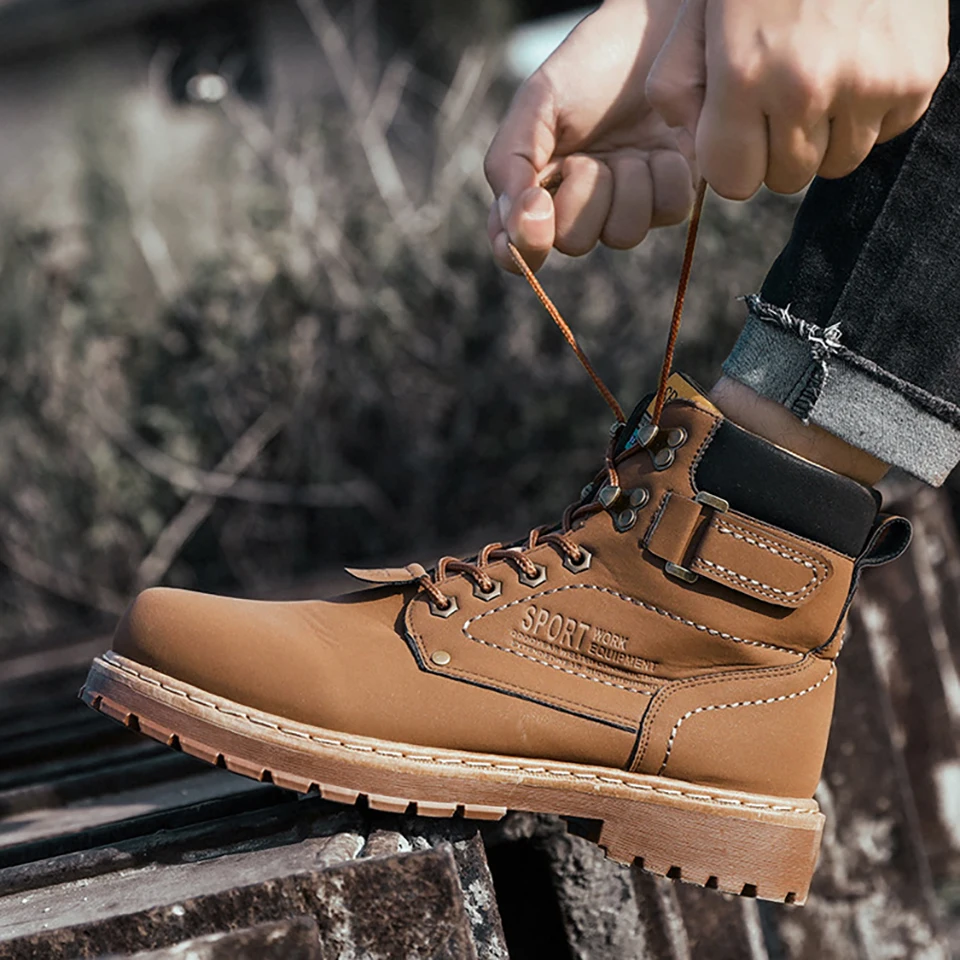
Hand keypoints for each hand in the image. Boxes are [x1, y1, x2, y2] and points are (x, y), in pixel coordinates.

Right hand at [485, 0, 695, 272]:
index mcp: (536, 192)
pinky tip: (664, 146)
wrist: (654, 31)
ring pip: (623, 235)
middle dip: (584, 197)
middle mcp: (580, 208)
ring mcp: (627, 205)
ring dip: (627, 184)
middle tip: (589, 156)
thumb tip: (516, 221)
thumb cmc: (590, 65)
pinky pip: (668, 213)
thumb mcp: (537, 102)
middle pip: (573, 244)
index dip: (524, 245)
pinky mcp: (671, 195)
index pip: (516, 250)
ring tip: (630, 147)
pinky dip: (667, 176)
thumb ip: (511, 162)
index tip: (536, 209)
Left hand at [645, 0, 949, 198]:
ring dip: (825, 136)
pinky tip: (857, 63)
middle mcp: (807, 87)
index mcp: (745, 74)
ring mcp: (869, 83)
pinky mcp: (917, 76)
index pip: (734, 181)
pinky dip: (870, 112)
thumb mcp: (697, 17)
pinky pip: (884, 133)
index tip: (738, 130)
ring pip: (836, 163)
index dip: (733, 160)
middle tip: (781, 97)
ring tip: (821, 77)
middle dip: (777, 149)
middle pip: (786, 179)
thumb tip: (694, 144)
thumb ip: (676, 88)